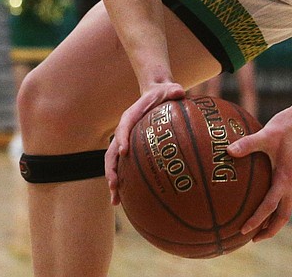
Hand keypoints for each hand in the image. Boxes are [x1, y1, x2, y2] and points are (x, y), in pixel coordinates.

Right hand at [105, 82, 184, 204]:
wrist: (155, 95)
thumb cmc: (164, 94)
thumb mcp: (170, 89)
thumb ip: (173, 90)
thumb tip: (180, 92)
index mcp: (131, 115)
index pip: (123, 126)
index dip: (122, 138)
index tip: (123, 152)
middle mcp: (124, 131)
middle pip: (112, 152)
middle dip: (111, 169)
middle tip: (114, 186)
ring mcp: (125, 142)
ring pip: (114, 164)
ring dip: (113, 182)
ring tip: (116, 201)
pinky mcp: (131, 151)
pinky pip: (124, 168)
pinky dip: (124, 184)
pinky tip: (129, 201)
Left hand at [226, 105, 291, 241]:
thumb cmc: (285, 126)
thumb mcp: (266, 134)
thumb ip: (247, 144)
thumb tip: (228, 151)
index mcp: (285, 178)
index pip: (270, 206)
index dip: (257, 220)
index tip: (244, 230)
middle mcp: (291, 183)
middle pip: (282, 216)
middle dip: (269, 229)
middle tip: (252, 239)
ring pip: (284, 208)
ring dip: (273, 220)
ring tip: (258, 227)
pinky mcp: (291, 172)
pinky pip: (282, 195)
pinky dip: (273, 204)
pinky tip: (259, 197)